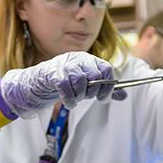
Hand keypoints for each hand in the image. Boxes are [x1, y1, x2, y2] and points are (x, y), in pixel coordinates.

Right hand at [0, 52, 127, 117]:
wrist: (38, 84)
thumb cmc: (65, 84)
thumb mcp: (86, 86)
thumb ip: (104, 90)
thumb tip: (124, 95)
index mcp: (89, 60)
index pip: (106, 69)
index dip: (108, 86)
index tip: (103, 98)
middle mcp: (78, 58)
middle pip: (96, 74)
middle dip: (93, 91)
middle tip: (87, 98)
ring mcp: (64, 64)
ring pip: (81, 80)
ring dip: (80, 95)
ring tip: (75, 101)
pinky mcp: (52, 72)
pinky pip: (65, 85)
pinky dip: (69, 98)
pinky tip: (69, 103)